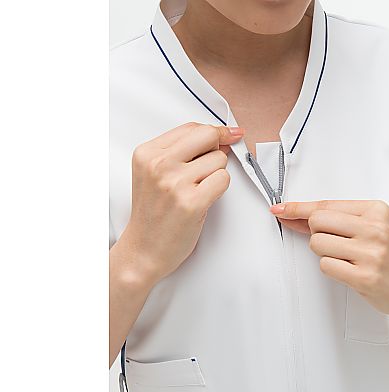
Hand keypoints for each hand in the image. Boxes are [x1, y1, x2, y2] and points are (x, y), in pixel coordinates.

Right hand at [117, 122, 243, 286]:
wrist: (143, 251)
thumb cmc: (152, 214)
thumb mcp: (154, 175)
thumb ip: (183, 153)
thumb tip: (221, 138)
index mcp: (147, 153)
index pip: (191, 127)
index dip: (214, 132)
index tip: (228, 135)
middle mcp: (158, 165)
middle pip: (208, 136)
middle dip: (218, 149)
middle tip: (211, 167)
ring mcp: (174, 183)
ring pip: (219, 160)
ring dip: (216, 175)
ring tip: (197, 191)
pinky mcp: (191, 202)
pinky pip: (223, 180)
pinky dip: (220, 189)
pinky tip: (204, 200)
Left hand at [270, 200, 388, 319]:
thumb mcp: (372, 227)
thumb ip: (337, 220)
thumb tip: (296, 216)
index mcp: (375, 210)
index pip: (326, 205)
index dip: (299, 208)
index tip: (281, 209)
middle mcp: (374, 228)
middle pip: (317, 222)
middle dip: (316, 233)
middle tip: (335, 243)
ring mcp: (370, 252)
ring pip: (318, 244)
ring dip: (324, 253)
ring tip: (347, 258)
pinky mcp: (364, 276)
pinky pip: (325, 265)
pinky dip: (331, 268)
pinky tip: (349, 270)